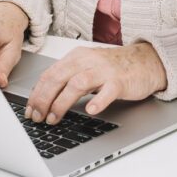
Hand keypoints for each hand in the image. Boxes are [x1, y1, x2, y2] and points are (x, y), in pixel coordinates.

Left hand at [24, 43, 167, 123]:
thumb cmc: (115, 68)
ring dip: (62, 103)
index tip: (30, 110)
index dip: (36, 94)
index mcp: (76, 57)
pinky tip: (91, 110)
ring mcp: (104, 70)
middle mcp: (88, 61)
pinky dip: (98, 101)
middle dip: (43, 100)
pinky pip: (108, 91)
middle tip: (37, 117)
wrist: (146, 61)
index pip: (49, 74)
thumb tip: (44, 99)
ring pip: (77, 84)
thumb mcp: (87, 68)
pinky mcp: (120, 81)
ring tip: (54, 118)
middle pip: (58, 78)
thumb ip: (68, 79)